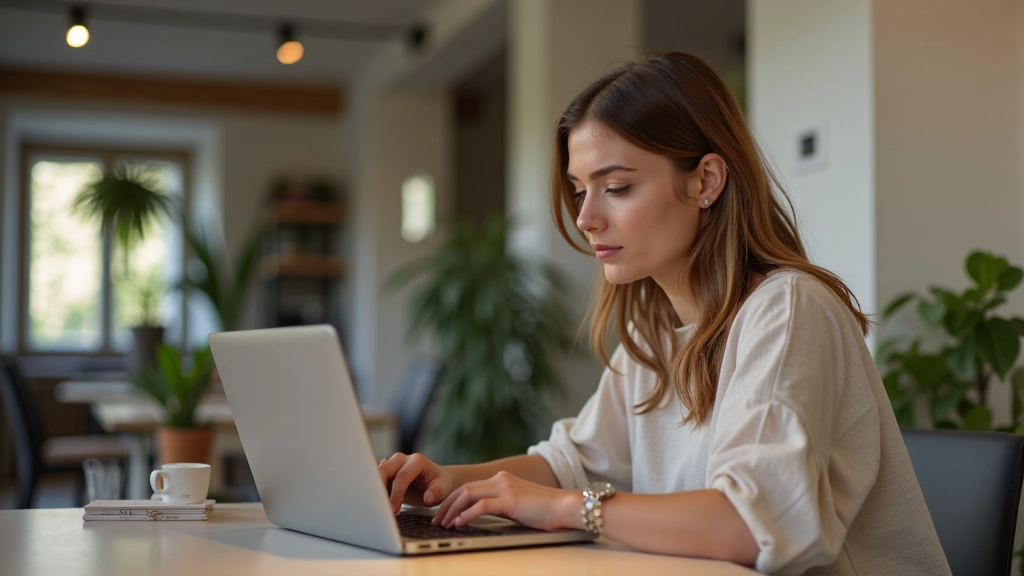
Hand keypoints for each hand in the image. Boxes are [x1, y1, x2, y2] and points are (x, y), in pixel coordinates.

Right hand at [378, 452, 453, 514]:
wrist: (437, 480)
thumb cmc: (440, 484)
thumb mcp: (444, 489)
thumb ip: (437, 492)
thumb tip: (428, 497)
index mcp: (417, 461)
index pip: (402, 477)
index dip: (396, 494)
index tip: (394, 510)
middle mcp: (402, 459)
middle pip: (384, 471)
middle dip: (379, 490)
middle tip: (380, 508)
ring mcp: (392, 464)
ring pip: (377, 474)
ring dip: (375, 490)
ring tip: (377, 507)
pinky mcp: (386, 472)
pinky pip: (375, 479)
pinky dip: (375, 491)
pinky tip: (377, 504)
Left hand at [433, 471, 579, 530]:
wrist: (566, 507)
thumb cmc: (546, 511)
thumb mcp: (518, 505)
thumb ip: (501, 505)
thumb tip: (481, 515)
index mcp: (502, 479)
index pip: (469, 487)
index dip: (452, 500)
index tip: (443, 513)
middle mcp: (501, 479)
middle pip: (464, 489)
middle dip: (447, 505)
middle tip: (436, 520)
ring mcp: (505, 488)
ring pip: (468, 495)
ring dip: (452, 510)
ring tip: (443, 523)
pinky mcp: (510, 500)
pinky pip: (481, 506)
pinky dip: (466, 515)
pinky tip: (459, 524)